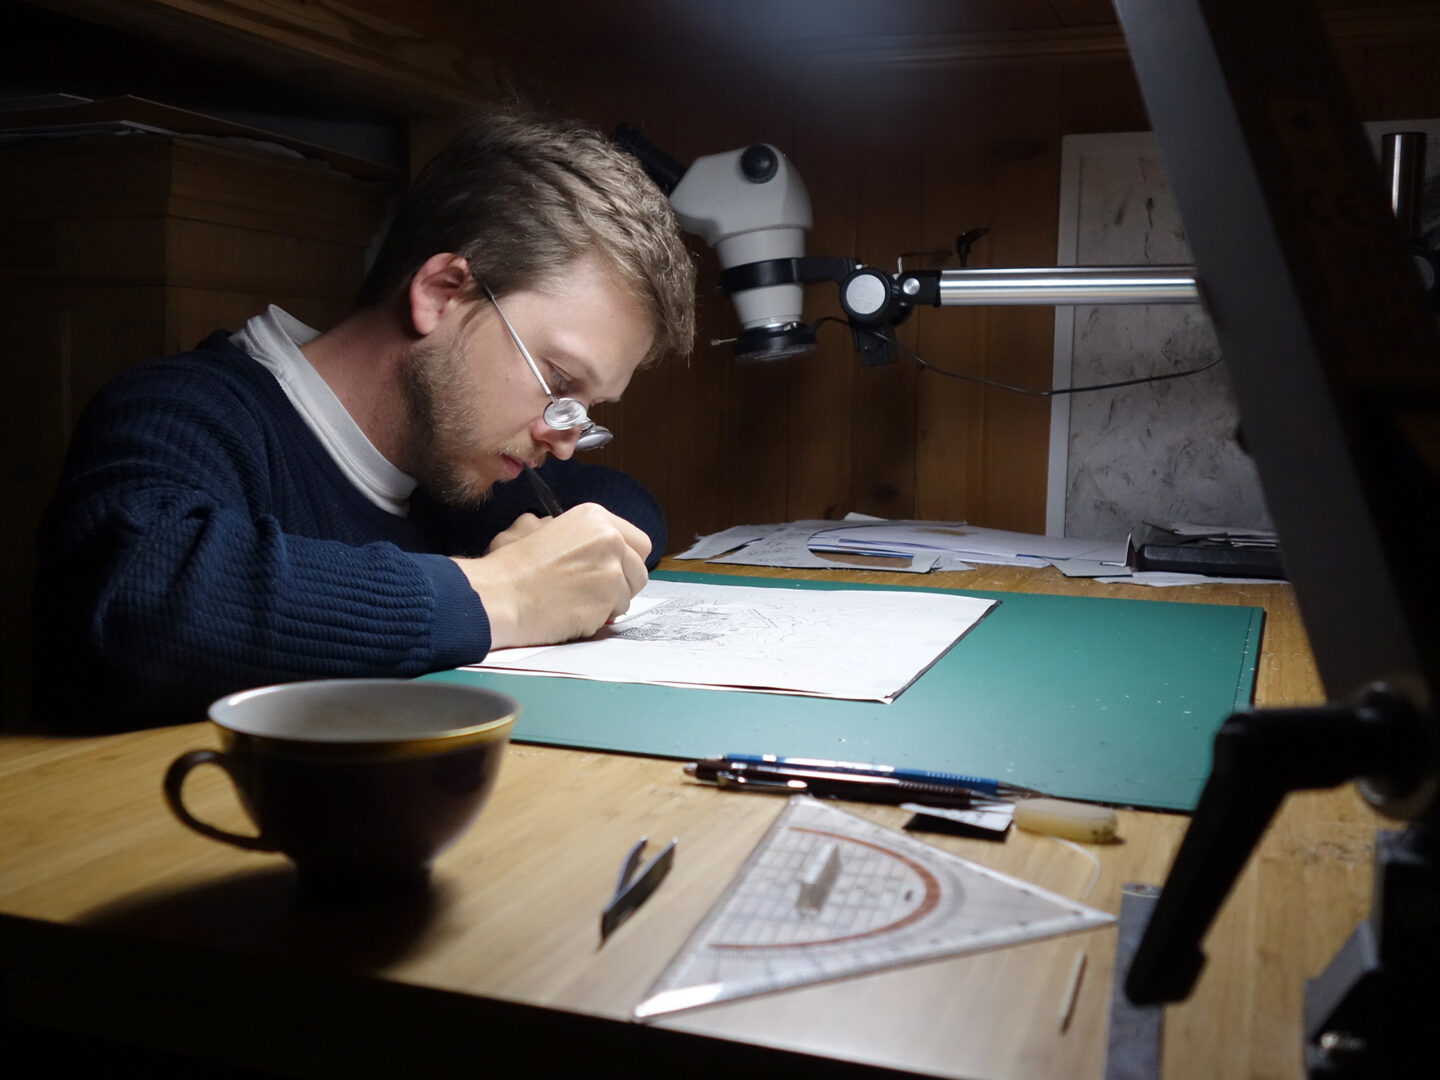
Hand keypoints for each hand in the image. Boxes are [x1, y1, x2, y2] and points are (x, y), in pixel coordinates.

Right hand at [452, 502, 650, 648]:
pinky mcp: (608, 599)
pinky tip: (571, 613)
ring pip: (629, 594)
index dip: (625, 560)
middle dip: (623, 583)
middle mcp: (610, 539)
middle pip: (639, 569)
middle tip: (596, 591)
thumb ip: (573, 532)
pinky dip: (596, 619)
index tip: (611, 571)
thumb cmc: (512, 567)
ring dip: (609, 603)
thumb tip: (588, 542)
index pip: (638, 542)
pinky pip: (614, 615)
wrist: (498, 595)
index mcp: (595, 517)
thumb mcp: (538, 527)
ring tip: (576, 601)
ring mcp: (612, 570)